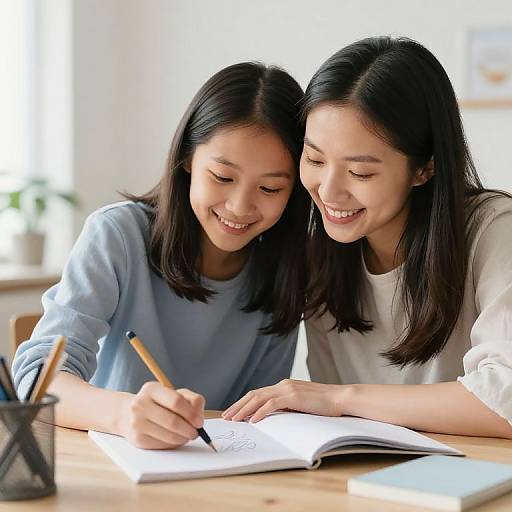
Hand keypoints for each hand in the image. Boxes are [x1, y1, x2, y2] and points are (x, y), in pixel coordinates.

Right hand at [119, 381, 204, 448]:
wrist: (128, 414)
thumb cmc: (158, 403)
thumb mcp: (175, 393)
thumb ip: (192, 400)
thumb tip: (198, 416)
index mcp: (151, 389)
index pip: (176, 401)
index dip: (191, 413)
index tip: (199, 422)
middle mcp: (140, 404)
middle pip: (173, 422)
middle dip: (189, 430)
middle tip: (196, 432)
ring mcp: (137, 423)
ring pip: (169, 436)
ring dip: (183, 438)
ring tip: (186, 435)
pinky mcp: (137, 439)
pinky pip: (162, 445)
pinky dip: (173, 444)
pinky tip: (175, 438)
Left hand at [222, 379, 344, 422]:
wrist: (340, 398)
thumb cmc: (323, 404)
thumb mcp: (301, 403)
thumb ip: (287, 406)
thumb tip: (272, 416)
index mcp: (284, 386)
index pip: (258, 393)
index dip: (243, 403)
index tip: (233, 412)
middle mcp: (283, 384)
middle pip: (254, 394)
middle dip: (238, 406)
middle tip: (226, 416)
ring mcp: (287, 389)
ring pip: (259, 398)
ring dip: (244, 409)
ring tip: (235, 419)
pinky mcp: (293, 396)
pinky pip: (271, 404)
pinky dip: (260, 412)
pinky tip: (253, 420)